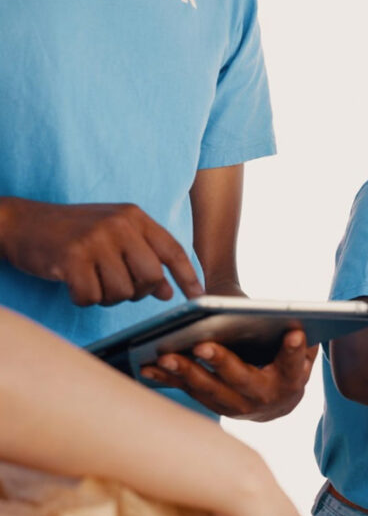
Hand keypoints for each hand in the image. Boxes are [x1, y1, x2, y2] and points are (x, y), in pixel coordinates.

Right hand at [0, 198, 203, 304]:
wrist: (21, 223)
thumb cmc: (73, 233)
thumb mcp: (114, 236)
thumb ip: (143, 258)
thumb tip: (169, 292)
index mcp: (134, 216)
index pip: (173, 250)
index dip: (188, 276)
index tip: (198, 296)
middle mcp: (119, 225)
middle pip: (151, 277)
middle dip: (139, 292)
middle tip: (119, 287)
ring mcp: (96, 240)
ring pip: (122, 292)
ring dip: (107, 296)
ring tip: (92, 280)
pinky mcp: (72, 258)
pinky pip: (91, 298)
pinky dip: (83, 299)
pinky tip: (74, 284)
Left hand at [140, 326, 317, 420]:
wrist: (277, 406)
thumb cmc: (288, 367)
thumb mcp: (301, 354)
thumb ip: (300, 341)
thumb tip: (295, 322)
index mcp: (290, 380)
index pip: (293, 363)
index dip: (293, 350)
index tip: (294, 333)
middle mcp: (263, 397)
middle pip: (241, 378)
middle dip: (221, 362)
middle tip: (202, 345)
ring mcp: (236, 406)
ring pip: (209, 389)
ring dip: (186, 372)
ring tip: (166, 356)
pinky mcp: (214, 407)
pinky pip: (190, 392)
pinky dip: (169, 380)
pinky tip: (148, 367)